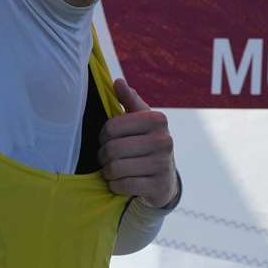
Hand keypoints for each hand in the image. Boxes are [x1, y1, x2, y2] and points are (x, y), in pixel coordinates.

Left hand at [98, 78, 178, 208]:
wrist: (164, 178)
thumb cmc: (145, 143)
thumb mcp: (139, 120)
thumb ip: (128, 100)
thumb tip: (118, 82)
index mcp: (156, 119)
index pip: (110, 127)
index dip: (102, 136)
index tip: (107, 140)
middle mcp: (164, 140)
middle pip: (111, 149)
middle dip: (103, 156)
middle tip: (107, 158)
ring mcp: (163, 164)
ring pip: (115, 168)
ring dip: (108, 172)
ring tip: (112, 170)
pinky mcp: (159, 186)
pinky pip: (123, 185)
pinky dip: (116, 185)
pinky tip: (121, 182)